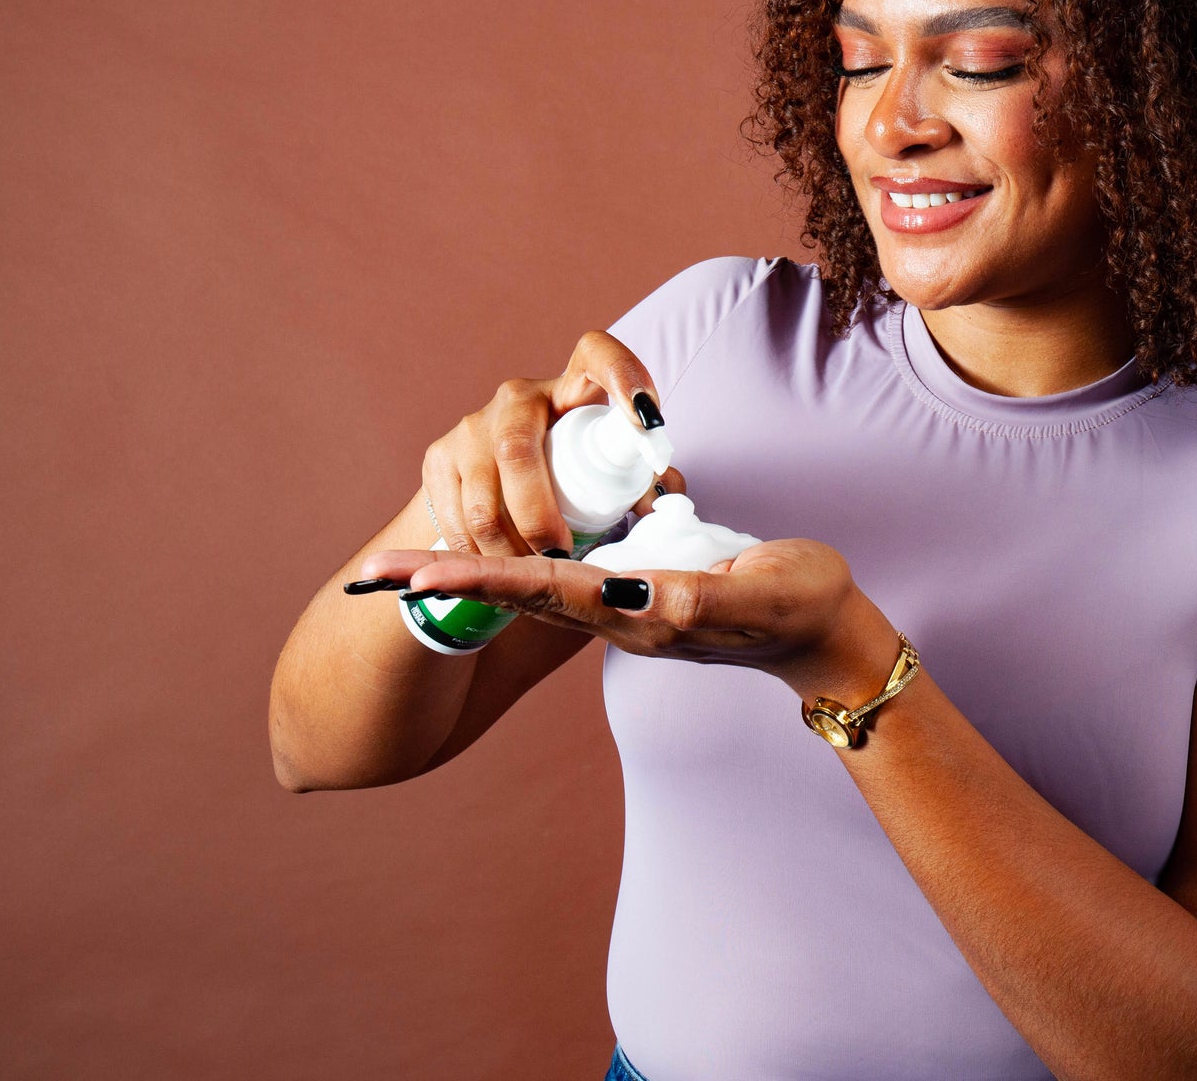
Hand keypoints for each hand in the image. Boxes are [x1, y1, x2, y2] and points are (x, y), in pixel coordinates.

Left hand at [357, 538, 904, 700]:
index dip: (481, 578)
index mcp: (639, 611)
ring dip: (466, 578)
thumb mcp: (760, 597)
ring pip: (531, 592)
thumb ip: (702, 599)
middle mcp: (617, 615)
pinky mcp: (636, 594)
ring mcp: (624, 608)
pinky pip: (562, 583)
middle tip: (373, 571)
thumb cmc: (799, 606)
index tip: (420, 571)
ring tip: (403, 569)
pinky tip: (486, 559)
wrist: (822, 638)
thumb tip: (640, 594)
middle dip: (447, 582)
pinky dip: (512, 573)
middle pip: (517, 596)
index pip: (545, 591)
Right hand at [422, 331, 683, 557]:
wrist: (492, 486)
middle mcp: (518, 398)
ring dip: (509, 549)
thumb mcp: (611, 473)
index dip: (623, 377)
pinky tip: (502, 569)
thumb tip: (664, 499)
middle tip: (561, 556)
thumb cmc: (573, 476)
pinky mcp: (438, 458)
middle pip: (518, 448)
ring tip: (534, 573)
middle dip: (539, 515)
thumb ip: (646, 484)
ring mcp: (472, 426)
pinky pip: (456, 519)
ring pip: (483, 499)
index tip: (647, 423)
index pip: (597, 354)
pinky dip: (480, 555)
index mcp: (573, 389)